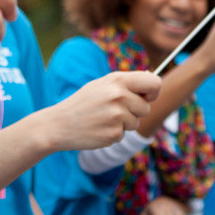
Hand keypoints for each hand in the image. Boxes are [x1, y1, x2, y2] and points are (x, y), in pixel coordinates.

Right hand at [47, 71, 161, 151]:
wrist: (59, 124)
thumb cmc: (83, 103)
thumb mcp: (102, 85)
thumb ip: (126, 82)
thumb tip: (153, 79)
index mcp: (118, 80)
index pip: (154, 83)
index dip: (153, 91)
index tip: (146, 97)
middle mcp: (119, 96)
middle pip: (146, 108)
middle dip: (135, 112)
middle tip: (113, 110)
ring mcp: (117, 116)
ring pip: (136, 123)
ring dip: (123, 124)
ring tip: (103, 119)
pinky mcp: (114, 133)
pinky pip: (124, 135)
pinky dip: (113, 133)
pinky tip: (98, 128)